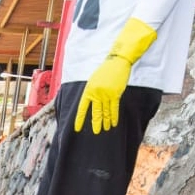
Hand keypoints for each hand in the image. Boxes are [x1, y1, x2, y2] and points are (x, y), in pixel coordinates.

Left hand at [74, 17, 156, 133]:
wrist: (117, 62)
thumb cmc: (104, 71)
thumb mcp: (93, 81)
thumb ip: (91, 92)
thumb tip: (91, 104)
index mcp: (88, 91)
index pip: (82, 108)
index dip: (79, 119)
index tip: (77, 128)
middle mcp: (96, 94)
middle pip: (95, 112)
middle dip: (96, 123)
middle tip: (96, 132)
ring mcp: (106, 94)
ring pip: (106, 111)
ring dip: (106, 121)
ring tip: (106, 129)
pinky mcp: (116, 94)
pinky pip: (114, 108)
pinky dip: (114, 116)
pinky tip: (114, 123)